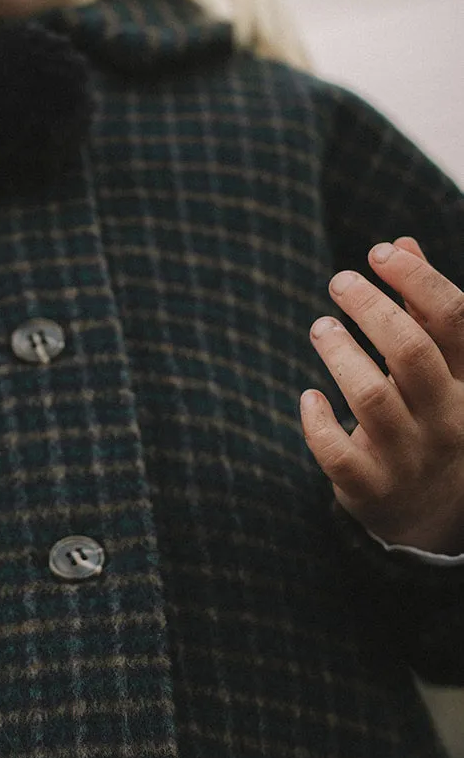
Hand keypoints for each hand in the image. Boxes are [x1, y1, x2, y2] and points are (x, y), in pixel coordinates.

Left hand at [300, 237, 463, 552]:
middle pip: (413, 354)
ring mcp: (409, 455)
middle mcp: (445, 417)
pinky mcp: (371, 487)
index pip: (454, 320)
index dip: (418, 278)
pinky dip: (319, 424)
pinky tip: (309, 398)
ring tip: (321, 327)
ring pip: (373, 399)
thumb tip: (401, 243)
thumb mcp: (441, 366)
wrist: (433, 514)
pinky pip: (340, 456)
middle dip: (373, 310)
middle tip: (338, 282)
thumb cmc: (431, 415)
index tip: (379, 252)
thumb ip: (422, 308)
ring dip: (341, 355)